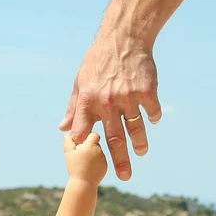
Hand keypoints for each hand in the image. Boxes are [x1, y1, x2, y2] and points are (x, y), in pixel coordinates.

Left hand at [59, 39, 161, 180]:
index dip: (84, 147)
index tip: (89, 161)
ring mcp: (127, 97)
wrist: (123, 37)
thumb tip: (62, 129)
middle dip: (119, 161)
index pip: (82, 132)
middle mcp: (107, 102)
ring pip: (135, 128)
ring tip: (141, 153)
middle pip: (113, 139)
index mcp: (87, 101)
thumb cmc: (98, 61)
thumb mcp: (80, 82)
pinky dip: (152, 117)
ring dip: (139, 144)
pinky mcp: (145, 90)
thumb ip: (73, 108)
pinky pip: (150, 111)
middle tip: (124, 177)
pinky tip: (152, 121)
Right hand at [63, 133, 107, 185]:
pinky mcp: (105, 166)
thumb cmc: (74, 167)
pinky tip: (88, 168)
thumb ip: (68, 140)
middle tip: (80, 153)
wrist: (83, 184)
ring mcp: (103, 159)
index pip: (94, 134)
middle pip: (95, 143)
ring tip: (84, 162)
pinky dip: (95, 162)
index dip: (87, 137)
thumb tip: (69, 133)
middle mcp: (100, 151)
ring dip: (92, 154)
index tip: (81, 143)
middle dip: (88, 146)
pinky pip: (100, 160)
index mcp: (91, 145)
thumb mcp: (68, 152)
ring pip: (98, 151)